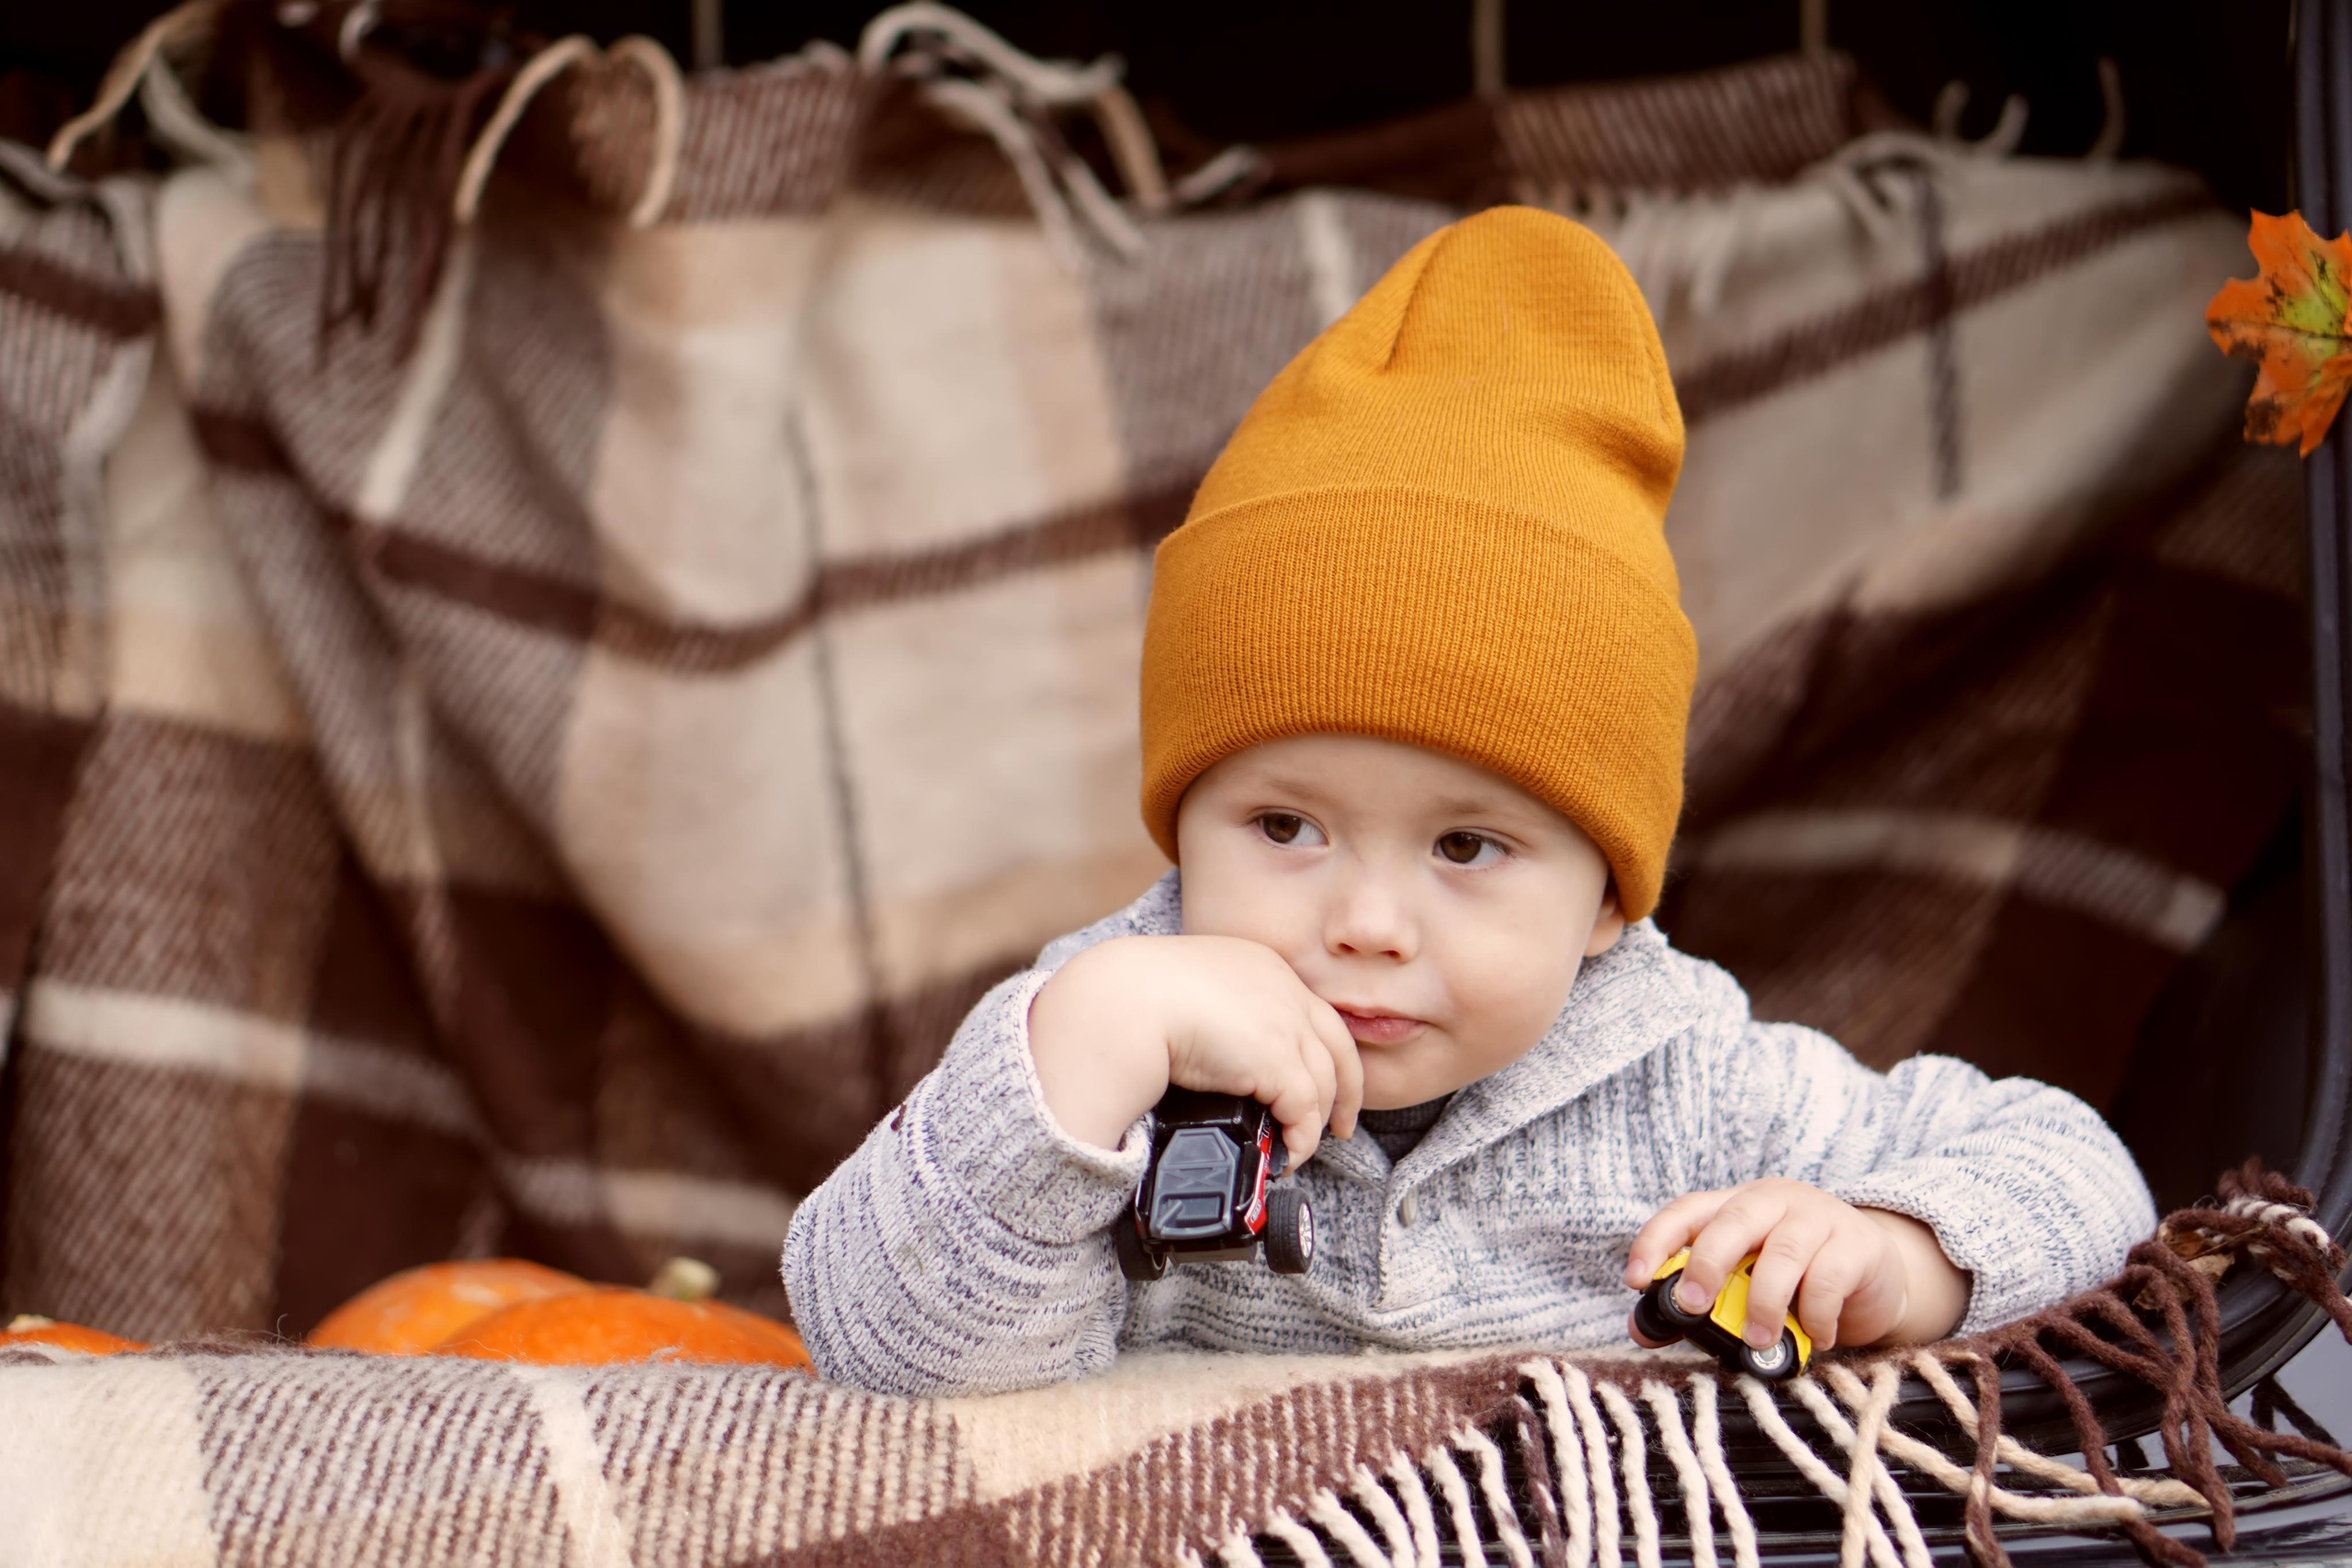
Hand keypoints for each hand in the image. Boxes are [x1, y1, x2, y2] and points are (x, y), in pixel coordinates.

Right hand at [1028, 934, 1362, 1163]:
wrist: (1125, 1001)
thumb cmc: (1137, 996)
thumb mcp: (1190, 990)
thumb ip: (1216, 1014)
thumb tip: (1213, 1054)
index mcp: (1262, 966)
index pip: (1313, 1012)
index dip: (1327, 1051)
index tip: (1327, 1081)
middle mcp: (1284, 989)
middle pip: (1338, 1046)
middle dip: (1347, 1091)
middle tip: (1342, 1125)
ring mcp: (1286, 1023)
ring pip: (1325, 1084)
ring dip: (1315, 1124)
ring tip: (1297, 1149)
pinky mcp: (1278, 1061)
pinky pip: (1305, 1112)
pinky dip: (1300, 1139)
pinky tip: (1287, 1156)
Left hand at [1622, 1179, 1968, 1351]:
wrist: (1877, 1274)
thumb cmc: (1799, 1278)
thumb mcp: (1747, 1283)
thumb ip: (1700, 1304)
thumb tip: (1644, 1331)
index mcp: (1736, 1206)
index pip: (1686, 1211)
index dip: (1656, 1241)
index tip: (1635, 1279)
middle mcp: (1773, 1202)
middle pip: (1732, 1222)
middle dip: (1706, 1264)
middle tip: (1693, 1306)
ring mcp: (1817, 1218)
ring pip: (1782, 1253)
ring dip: (1765, 1303)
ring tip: (1759, 1340)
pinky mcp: (1857, 1244)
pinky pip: (1829, 1278)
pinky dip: (1816, 1315)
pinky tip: (1815, 1337)